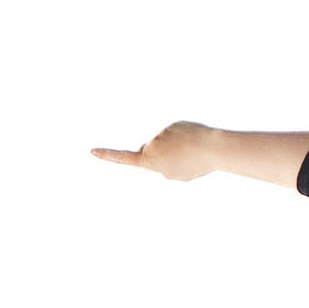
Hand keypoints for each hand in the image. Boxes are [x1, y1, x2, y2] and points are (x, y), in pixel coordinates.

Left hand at [91, 122, 218, 181]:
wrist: (216, 150)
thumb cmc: (190, 135)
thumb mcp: (167, 130)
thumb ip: (156, 142)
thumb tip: (157, 159)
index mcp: (149, 157)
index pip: (124, 156)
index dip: (108, 155)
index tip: (92, 152)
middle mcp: (158, 170)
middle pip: (151, 153)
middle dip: (158, 145)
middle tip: (175, 137)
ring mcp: (172, 176)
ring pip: (166, 158)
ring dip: (174, 150)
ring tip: (190, 144)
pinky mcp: (185, 177)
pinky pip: (179, 163)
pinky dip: (185, 157)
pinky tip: (196, 153)